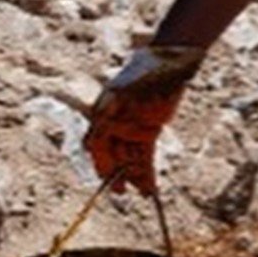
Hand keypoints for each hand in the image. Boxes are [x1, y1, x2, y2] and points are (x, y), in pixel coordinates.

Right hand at [84, 42, 206, 191]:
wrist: (168, 63)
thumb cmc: (143, 74)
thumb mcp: (121, 95)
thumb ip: (104, 118)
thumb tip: (89, 145)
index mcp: (103, 113)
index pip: (97, 144)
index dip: (100, 162)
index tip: (105, 177)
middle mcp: (114, 123)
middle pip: (114, 155)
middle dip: (118, 174)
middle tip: (121, 191)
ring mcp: (131, 128)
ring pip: (130, 159)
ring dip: (136, 176)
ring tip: (145, 193)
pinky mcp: (148, 131)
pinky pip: (145, 156)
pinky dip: (147, 171)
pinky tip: (150, 188)